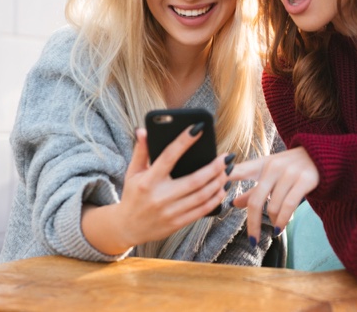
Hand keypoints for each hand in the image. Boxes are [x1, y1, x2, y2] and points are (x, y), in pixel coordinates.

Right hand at [81, 126, 230, 254]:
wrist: (127, 227)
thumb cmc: (133, 194)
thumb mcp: (132, 172)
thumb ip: (141, 151)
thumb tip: (144, 130)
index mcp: (148, 181)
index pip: (168, 157)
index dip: (184, 141)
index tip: (198, 128)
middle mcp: (160, 197)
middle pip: (194, 180)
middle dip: (214, 168)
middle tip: (227, 157)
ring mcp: (170, 212)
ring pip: (202, 196)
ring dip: (219, 182)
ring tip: (228, 170)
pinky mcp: (177, 224)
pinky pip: (201, 211)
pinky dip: (215, 199)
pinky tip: (223, 188)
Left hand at [228, 147, 318, 245]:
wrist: (323, 157)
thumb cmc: (292, 168)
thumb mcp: (271, 176)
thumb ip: (253, 190)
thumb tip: (233, 204)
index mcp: (262, 164)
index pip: (239, 170)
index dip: (225, 176)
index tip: (213, 186)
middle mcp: (274, 166)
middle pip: (256, 200)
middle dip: (252, 224)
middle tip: (251, 240)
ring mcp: (289, 172)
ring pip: (273, 206)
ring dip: (273, 222)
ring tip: (275, 228)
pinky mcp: (304, 179)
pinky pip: (289, 205)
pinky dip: (282, 220)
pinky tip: (279, 228)